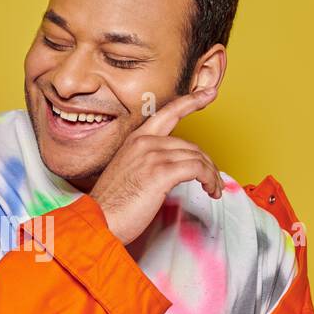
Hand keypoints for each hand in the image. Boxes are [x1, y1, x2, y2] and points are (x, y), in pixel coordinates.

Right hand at [89, 85, 222, 245]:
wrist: (99, 220)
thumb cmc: (112, 205)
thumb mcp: (128, 173)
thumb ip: (147, 162)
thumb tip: (171, 168)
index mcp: (135, 140)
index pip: (168, 113)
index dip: (192, 101)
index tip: (209, 93)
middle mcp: (144, 142)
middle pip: (190, 144)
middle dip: (207, 163)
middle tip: (213, 180)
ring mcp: (152, 155)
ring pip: (197, 157)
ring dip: (211, 175)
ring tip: (214, 190)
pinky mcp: (161, 172)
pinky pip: (198, 168)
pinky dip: (209, 178)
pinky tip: (210, 189)